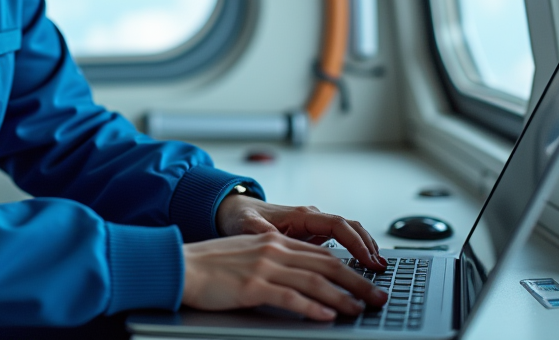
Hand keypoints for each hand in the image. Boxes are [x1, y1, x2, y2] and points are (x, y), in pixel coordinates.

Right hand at [181, 233, 388, 320]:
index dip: (350, 267)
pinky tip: (326, 316)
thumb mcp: (248, 254)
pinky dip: (311, 307)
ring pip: (314, 281)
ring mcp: (264, 268)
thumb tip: (301, 277)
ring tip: (360, 309)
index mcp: (275, 243)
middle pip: (327, 265)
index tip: (368, 280)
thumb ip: (275, 260)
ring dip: (342, 296)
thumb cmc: (211, 264)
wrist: (180, 265)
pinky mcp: (252, 286)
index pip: (323, 254)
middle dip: (357, 281)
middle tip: (378, 296)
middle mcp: (274, 251)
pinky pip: (289, 297)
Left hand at [216, 194, 386, 270]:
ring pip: (348, 234)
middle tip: (381, 268)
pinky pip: (339, 242)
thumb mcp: (246, 225)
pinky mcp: (311, 237)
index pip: (337, 224)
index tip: (367, 258)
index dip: (355, 241)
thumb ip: (259, 232)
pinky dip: (353, 253)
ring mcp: (313, 228)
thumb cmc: (241, 216)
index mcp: (300, 215)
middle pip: (350, 228)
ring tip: (377, 269)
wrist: (235, 211)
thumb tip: (270, 238)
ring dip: (364, 249)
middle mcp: (311, 219)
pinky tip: (360, 269)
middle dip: (368, 246)